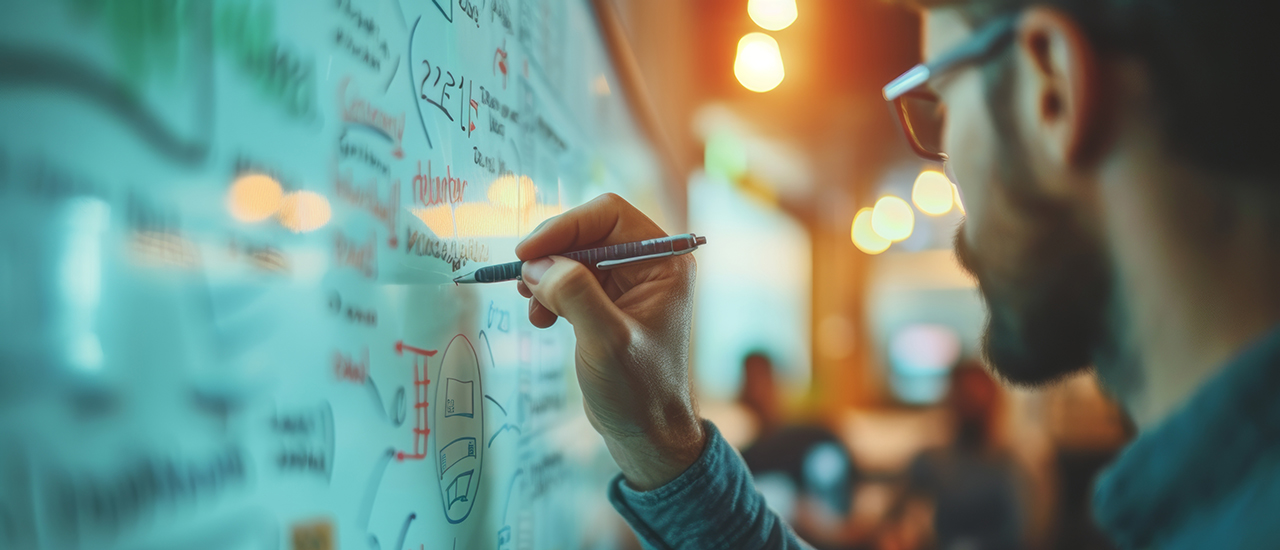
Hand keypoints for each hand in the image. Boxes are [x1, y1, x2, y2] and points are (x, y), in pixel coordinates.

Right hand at [515, 193, 705, 489]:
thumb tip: (539, 263)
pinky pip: (569, 280)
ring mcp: (627, 284)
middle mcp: (648, 265)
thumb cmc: (639, 391)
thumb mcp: (607, 342)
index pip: (608, 214)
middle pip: (587, 231)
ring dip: (546, 276)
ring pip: (573, 256)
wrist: (646, 434)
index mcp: (664, 262)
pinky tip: (542, 319)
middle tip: (523, 280)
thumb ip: (576, 295)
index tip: (529, 252)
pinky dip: (549, 293)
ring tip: (533, 308)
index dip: (565, 226)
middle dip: (551, 254)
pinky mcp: (607, 303)